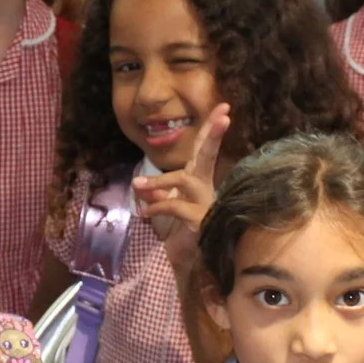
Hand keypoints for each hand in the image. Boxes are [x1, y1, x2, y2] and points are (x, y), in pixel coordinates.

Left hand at [133, 104, 230, 261]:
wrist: (200, 256)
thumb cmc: (188, 226)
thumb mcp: (172, 205)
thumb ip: (161, 194)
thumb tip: (142, 187)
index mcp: (199, 178)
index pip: (205, 148)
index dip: (212, 127)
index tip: (224, 106)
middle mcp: (205, 186)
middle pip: (207, 155)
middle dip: (214, 134)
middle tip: (225, 116)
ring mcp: (206, 202)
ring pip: (184, 179)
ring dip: (159, 182)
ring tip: (138, 187)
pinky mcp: (201, 219)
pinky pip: (176, 206)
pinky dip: (158, 207)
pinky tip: (145, 213)